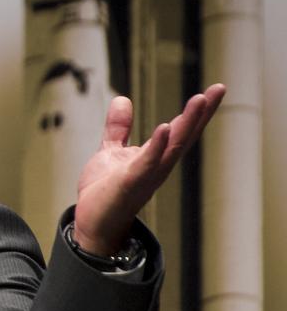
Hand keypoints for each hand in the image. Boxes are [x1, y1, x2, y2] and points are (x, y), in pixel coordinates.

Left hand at [73, 84, 224, 255]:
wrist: (91, 222)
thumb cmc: (104, 191)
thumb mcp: (111, 151)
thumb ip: (119, 128)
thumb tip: (122, 99)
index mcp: (156, 157)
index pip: (182, 130)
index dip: (198, 110)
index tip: (216, 89)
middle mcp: (158, 165)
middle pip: (185, 135)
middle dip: (202, 112)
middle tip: (219, 88)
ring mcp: (147, 175)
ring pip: (173, 147)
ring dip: (186, 124)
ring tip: (199, 100)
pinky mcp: (129, 183)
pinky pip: (147, 163)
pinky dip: (157, 146)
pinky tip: (165, 127)